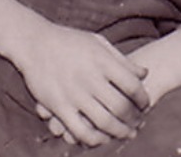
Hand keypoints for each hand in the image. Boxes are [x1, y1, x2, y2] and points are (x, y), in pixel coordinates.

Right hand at [13, 23, 149, 145]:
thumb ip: (121, 59)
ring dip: (118, 132)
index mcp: (102, 61)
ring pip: (103, 122)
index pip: (132, 85)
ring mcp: (74, 94)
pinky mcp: (59, 106)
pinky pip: (80, 130)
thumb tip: (144, 73)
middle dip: (133, 119)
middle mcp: (90, 78)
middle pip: (121, 106)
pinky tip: (100, 139)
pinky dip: (94, 139)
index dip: (143, 98)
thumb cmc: (69, 40)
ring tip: (125, 133)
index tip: (145, 104)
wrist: (34, 42)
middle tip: (138, 123)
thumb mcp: (98, 42)